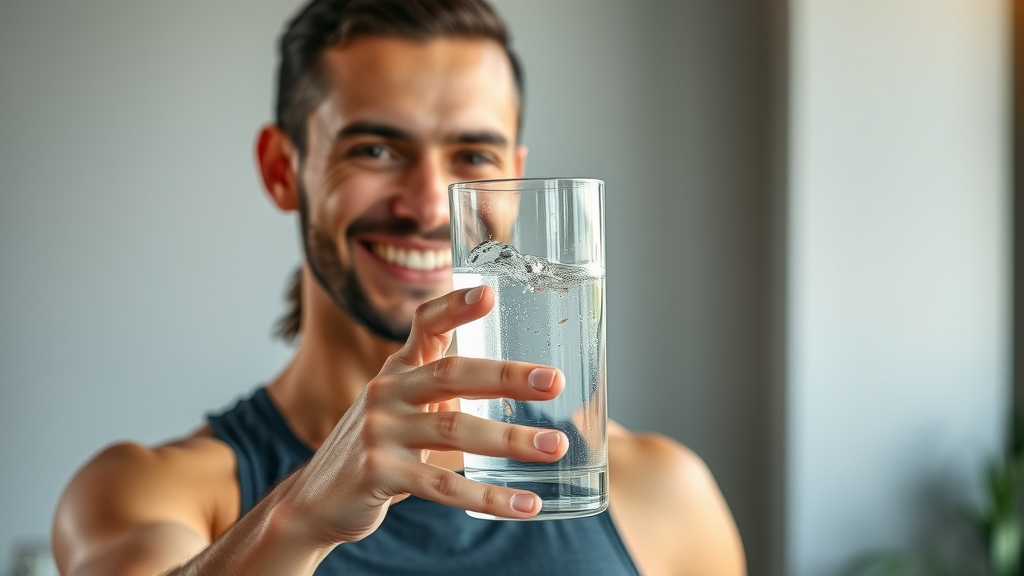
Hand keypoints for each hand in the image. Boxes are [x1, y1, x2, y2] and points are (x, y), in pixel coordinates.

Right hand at [279, 285, 568, 545]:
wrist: (318, 498)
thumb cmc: (379, 446)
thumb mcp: (404, 405)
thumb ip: (443, 388)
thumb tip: (520, 380)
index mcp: (399, 369)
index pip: (424, 324)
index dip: (454, 307)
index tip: (489, 294)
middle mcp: (386, 392)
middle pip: (452, 373)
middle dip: (508, 376)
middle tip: (554, 381)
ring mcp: (379, 431)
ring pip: (454, 430)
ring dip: (511, 439)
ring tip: (554, 447)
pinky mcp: (378, 472)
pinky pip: (443, 485)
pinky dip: (490, 497)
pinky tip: (526, 504)